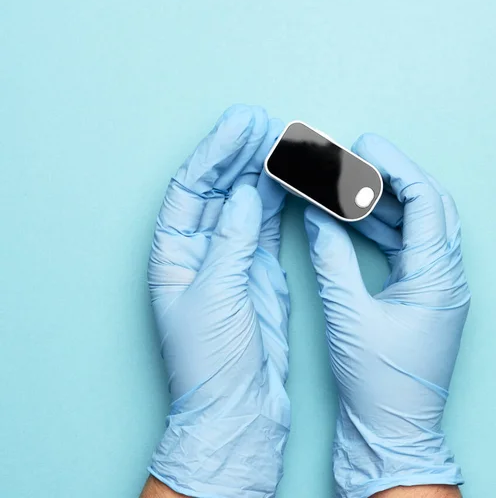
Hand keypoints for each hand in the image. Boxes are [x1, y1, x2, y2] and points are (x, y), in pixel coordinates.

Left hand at [147, 105, 289, 496]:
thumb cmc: (212, 361)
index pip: (191, 188)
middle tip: (265, 121)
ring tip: (282, 139)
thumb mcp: (216, 297)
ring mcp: (233, 257)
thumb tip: (246, 194)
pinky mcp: (261, 268)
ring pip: (248, 202)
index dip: (214, 153)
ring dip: (263, 171)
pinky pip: (270, 224)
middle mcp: (201, 249)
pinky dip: (281, 200)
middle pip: (220, 188)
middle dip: (240, 153)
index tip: (240, 124)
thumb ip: (233, 242)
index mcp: (174, 253)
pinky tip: (290, 177)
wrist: (239, 404)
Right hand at [304, 133, 469, 497]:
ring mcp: (436, 286)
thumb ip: (331, 257)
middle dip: (393, 177)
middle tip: (357, 159)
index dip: (395, 167)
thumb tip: (316, 214)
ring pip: (418, 226)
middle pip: (428, 206)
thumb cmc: (377, 383)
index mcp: (437, 277)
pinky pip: (407, 248)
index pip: (426, 200)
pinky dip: (382, 229)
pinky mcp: (422, 296)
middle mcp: (445, 276)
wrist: (392, 431)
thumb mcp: (348, 315)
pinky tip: (354, 220)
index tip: (363, 147)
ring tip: (349, 185)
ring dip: (386, 203)